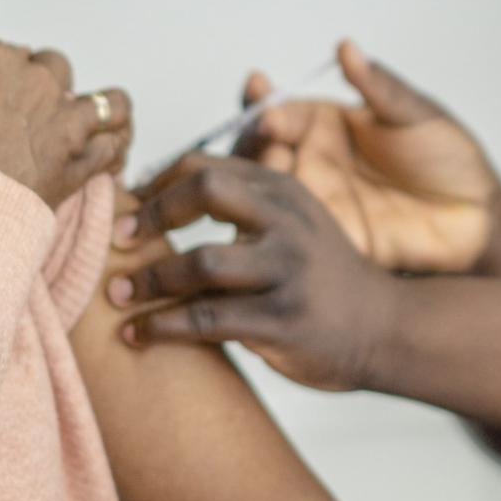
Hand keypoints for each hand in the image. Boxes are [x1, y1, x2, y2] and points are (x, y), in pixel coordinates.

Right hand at [0, 40, 132, 209]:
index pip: (3, 52)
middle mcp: (40, 81)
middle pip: (54, 68)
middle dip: (43, 84)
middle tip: (23, 113)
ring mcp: (68, 120)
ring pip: (105, 101)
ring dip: (98, 110)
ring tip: (87, 123)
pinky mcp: (83, 158)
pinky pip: (116, 144)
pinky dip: (115, 149)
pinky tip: (110, 155)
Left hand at [109, 156, 401, 391]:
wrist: (384, 327)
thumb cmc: (320, 273)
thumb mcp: (294, 217)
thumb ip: (244, 195)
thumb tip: (167, 179)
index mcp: (281, 189)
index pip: (204, 165)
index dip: (155, 185)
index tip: (125, 210)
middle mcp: (287, 220)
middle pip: (206, 190)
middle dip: (152, 215)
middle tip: (116, 241)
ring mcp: (287, 270)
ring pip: (202, 262)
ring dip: (149, 279)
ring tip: (117, 293)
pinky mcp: (283, 320)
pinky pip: (208, 319)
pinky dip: (163, 327)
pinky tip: (137, 335)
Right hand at [234, 41, 496, 271]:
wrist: (479, 217)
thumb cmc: (450, 157)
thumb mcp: (417, 114)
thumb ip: (379, 87)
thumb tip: (346, 47)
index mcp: (325, 125)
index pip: (279, 112)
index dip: (264, 105)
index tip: (262, 101)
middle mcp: (311, 162)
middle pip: (257, 154)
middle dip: (249, 145)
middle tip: (261, 139)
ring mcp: (315, 204)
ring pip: (262, 196)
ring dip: (252, 185)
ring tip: (270, 170)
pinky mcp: (327, 242)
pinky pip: (287, 239)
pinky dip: (268, 231)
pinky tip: (268, 220)